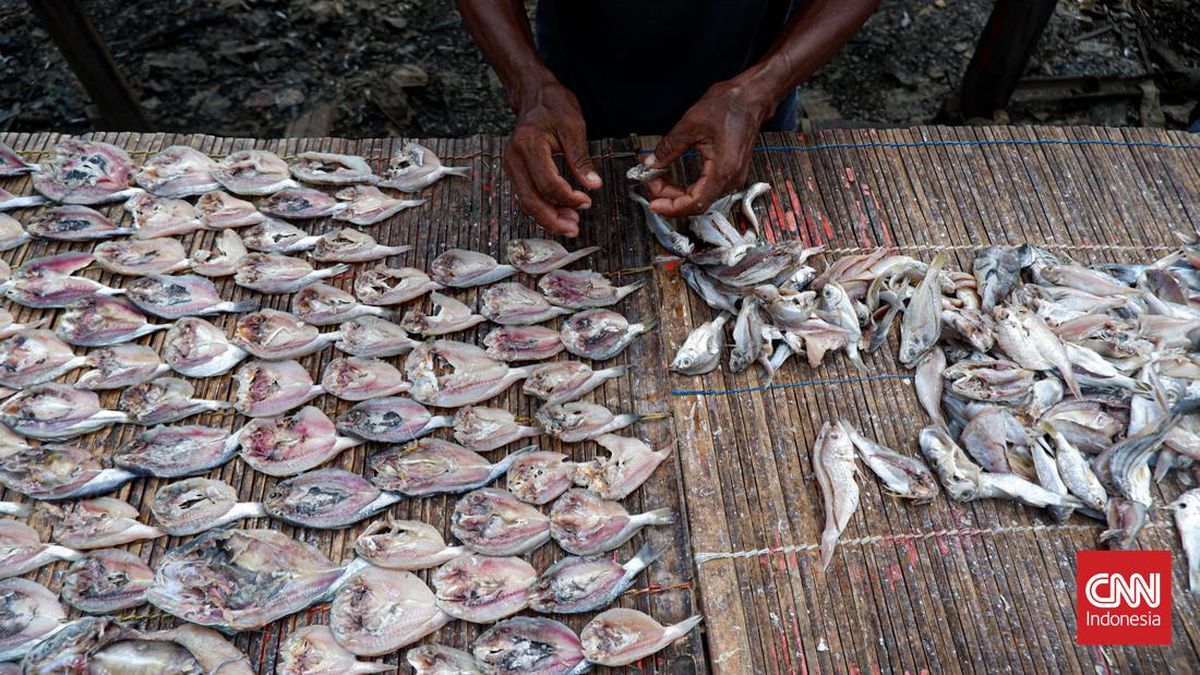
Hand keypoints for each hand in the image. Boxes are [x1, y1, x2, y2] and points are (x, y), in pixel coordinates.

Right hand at [505, 80, 601, 235]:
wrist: (535, 96)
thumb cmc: (554, 106)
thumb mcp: (573, 127)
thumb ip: (581, 158)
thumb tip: (593, 185)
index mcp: (528, 144)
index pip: (547, 183)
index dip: (567, 197)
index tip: (587, 200)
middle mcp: (514, 158)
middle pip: (530, 200)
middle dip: (552, 219)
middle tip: (574, 228)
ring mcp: (511, 166)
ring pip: (526, 202)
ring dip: (547, 218)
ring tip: (570, 223)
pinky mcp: (515, 171)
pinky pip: (526, 196)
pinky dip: (543, 208)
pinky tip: (560, 212)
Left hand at [643, 79, 772, 216]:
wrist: (751, 97)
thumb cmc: (729, 106)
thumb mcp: (690, 125)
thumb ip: (668, 148)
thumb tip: (651, 163)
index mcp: (723, 170)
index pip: (695, 203)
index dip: (672, 207)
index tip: (653, 203)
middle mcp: (731, 179)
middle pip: (696, 203)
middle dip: (670, 198)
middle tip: (650, 184)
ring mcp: (733, 177)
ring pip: (701, 198)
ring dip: (677, 194)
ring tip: (658, 181)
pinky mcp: (730, 172)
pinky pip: (707, 188)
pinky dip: (687, 188)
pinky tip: (673, 180)